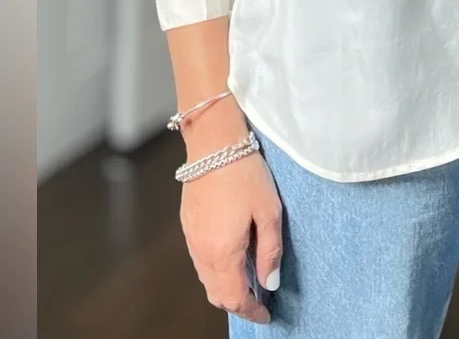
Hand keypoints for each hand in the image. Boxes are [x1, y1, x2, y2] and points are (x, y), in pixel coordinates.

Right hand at [179, 105, 281, 323]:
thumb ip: (269, 251)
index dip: (252, 311)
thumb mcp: (269, 212)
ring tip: (249, 278)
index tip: (267, 314)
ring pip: (206, 278)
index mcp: (223, 253)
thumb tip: (270, 283)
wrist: (214, 143)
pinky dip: (215, 268)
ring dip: (225, 286)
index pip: (235, 298)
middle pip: (217, 294)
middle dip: (238, 302)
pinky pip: (200, 259)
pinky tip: (232, 255)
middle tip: (259, 300)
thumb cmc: (245, 174)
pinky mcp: (187, 224)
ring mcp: (191, 238)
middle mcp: (202, 251)